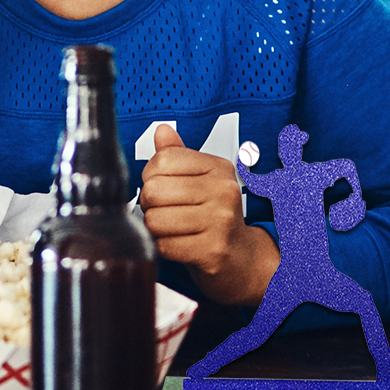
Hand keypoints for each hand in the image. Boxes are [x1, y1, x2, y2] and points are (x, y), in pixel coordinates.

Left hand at [140, 125, 278, 305]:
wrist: (241, 259)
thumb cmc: (213, 216)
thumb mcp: (199, 180)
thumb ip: (177, 155)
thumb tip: (161, 130)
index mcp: (218, 168)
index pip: (162, 160)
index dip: (150, 176)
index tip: (161, 187)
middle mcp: (223, 192)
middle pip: (154, 190)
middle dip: (148, 204)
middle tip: (163, 211)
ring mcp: (221, 222)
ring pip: (155, 219)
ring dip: (154, 228)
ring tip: (171, 228)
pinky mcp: (213, 251)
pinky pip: (164, 245)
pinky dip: (162, 247)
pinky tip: (177, 245)